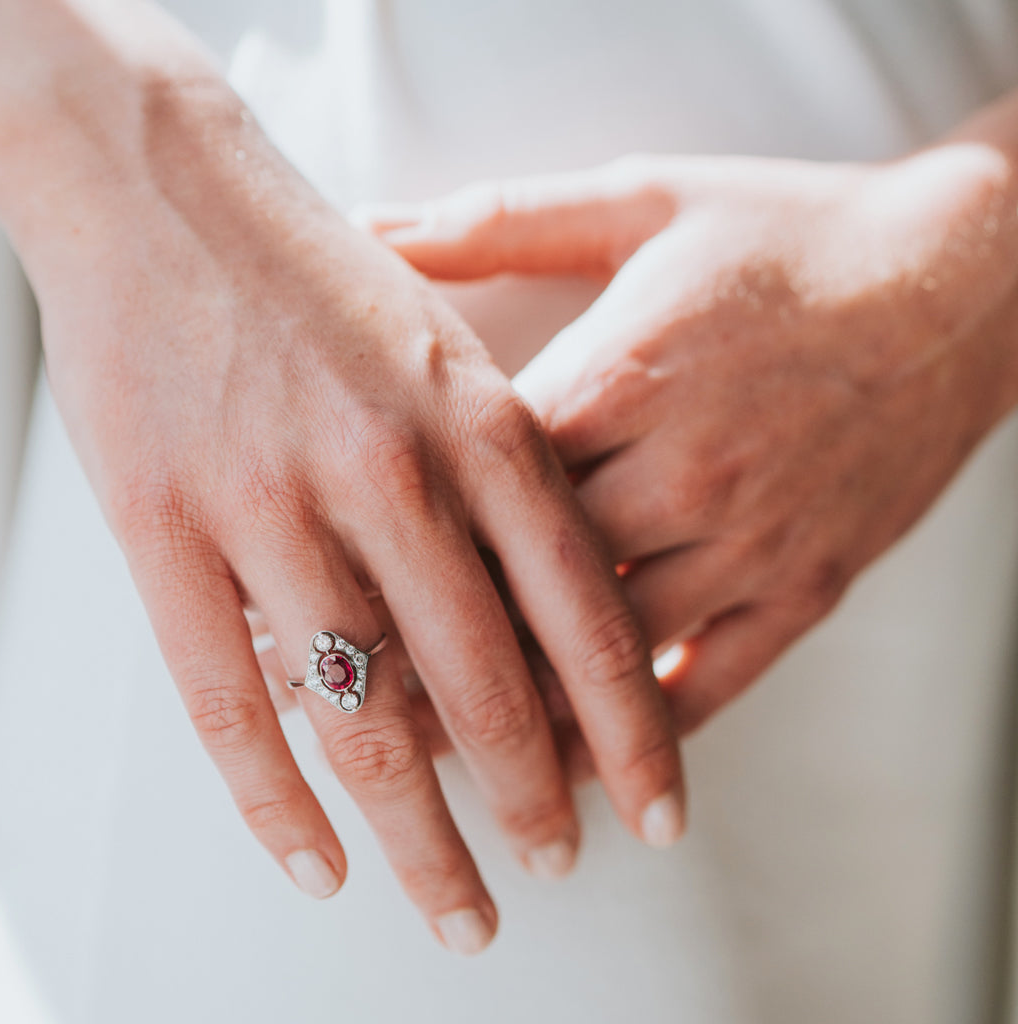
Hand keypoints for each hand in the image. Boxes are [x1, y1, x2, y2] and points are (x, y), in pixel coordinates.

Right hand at [0, 10, 684, 953]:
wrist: (169, 193)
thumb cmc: (328, 278)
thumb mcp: (454, 351)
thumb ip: (504, 478)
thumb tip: (545, 618)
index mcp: (481, 428)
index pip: (585, 616)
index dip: (633, 730)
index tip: (660, 814)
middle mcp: (391, 477)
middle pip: (484, 689)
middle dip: (532, 804)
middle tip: (555, 874)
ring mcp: (272, 507)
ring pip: (363, 718)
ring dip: (420, 837)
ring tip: (460, 908)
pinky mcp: (163, 532)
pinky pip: (225, 703)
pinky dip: (274, 804)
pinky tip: (318, 864)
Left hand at [367, 133, 1017, 735]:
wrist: (958, 282)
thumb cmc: (786, 236)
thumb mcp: (642, 200)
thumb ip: (502, 222)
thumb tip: (371, 225)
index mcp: (626, 373)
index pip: (478, 485)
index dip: (390, 541)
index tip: (317, 586)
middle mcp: (684, 469)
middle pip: (526, 586)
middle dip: (427, 646)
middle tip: (335, 697)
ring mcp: (752, 538)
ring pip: (608, 656)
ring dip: (513, 716)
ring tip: (427, 763)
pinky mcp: (807, 584)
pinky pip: (711, 683)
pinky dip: (640, 738)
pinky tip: (579, 774)